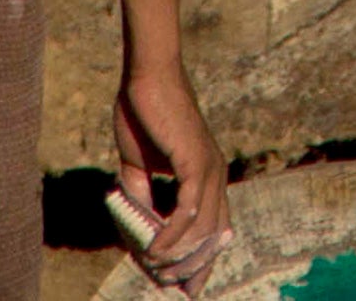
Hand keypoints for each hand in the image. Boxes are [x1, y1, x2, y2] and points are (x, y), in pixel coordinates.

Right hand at [122, 60, 230, 283]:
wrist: (146, 76)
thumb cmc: (143, 115)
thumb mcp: (139, 166)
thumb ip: (141, 197)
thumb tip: (139, 231)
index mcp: (206, 176)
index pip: (213, 230)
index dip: (201, 262)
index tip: (186, 289)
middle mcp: (216, 175)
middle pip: (212, 237)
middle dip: (190, 267)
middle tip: (165, 285)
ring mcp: (209, 168)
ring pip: (201, 228)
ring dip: (176, 255)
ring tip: (152, 268)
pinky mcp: (196, 161)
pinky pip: (188, 210)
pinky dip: (171, 233)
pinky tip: (154, 247)